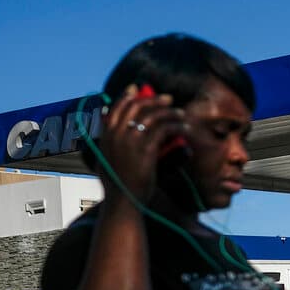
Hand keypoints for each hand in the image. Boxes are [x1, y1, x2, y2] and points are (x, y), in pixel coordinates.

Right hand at [98, 84, 187, 203]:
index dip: (128, 96)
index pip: (116, 107)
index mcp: (106, 135)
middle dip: (154, 100)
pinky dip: (176, 124)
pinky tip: (184, 127)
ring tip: (181, 113)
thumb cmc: (119, 184)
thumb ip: (109, 141)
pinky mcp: (145, 148)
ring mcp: (130, 140)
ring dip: (169, 111)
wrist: (123, 201)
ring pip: (152, 115)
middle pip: (136, 107)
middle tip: (168, 99)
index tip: (138, 89)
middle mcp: (116, 134)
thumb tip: (110, 125)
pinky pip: (164, 128)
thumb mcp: (107, 159)